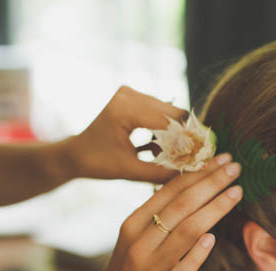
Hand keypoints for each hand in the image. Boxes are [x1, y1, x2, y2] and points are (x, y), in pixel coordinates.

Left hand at [63, 85, 188, 182]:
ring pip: (169, 112)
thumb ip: (162, 172)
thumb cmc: (98, 163)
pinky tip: (155, 148)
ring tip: (164, 156)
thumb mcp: (130, 171)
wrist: (76, 153)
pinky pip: (160, 111)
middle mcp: (129, 94)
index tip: (199, 156)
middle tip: (186, 157)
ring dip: (173, 134)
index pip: (168, 120)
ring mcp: (131, 93)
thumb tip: (193, 171)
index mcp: (125, 110)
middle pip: (173, 112)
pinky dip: (163, 130)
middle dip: (182, 136)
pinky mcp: (134, 97)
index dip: (186, 138)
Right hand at [87, 152, 241, 270]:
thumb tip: (193, 187)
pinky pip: (182, 269)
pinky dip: (197, 253)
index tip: (222, 158)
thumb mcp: (137, 236)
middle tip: (236, 167)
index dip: (199, 172)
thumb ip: (160, 214)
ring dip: (214, 210)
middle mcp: (141, 240)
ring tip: (236, 193)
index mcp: (135, 222)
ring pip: (186, 232)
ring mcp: (150, 265)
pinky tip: (212, 238)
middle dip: (211, 183)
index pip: (171, 189)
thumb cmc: (130, 269)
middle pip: (182, 205)